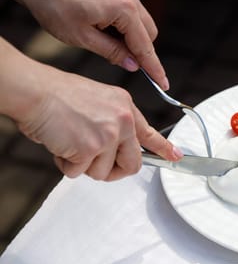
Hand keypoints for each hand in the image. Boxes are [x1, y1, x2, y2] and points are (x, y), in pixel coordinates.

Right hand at [16, 63, 181, 180]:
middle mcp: (123, 121)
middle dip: (113, 171)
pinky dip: (65, 164)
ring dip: (82, 165)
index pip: (149, 133)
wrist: (36, 91)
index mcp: (125, 107)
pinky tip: (60, 144)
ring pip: (101, 172)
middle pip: (131, 164)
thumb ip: (112, 123)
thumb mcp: (98, 101)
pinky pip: (78, 172)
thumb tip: (114, 149)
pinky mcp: (91, 148)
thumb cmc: (58, 95)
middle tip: (95, 164)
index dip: (163, 148)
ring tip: (70, 143)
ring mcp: (109, 135)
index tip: (175, 157)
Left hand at [21, 0, 169, 89]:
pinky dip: (122, 25)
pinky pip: (129, 11)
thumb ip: (113, 53)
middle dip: (139, 50)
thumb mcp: (84, 39)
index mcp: (124, 9)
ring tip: (102, 39)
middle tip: (121, 61)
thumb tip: (132, 65)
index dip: (154, 68)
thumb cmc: (54, 7)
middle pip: (149, 33)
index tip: (163, 83)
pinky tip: (101, 28)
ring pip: (140, 22)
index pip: (145, 46)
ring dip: (129, 37)